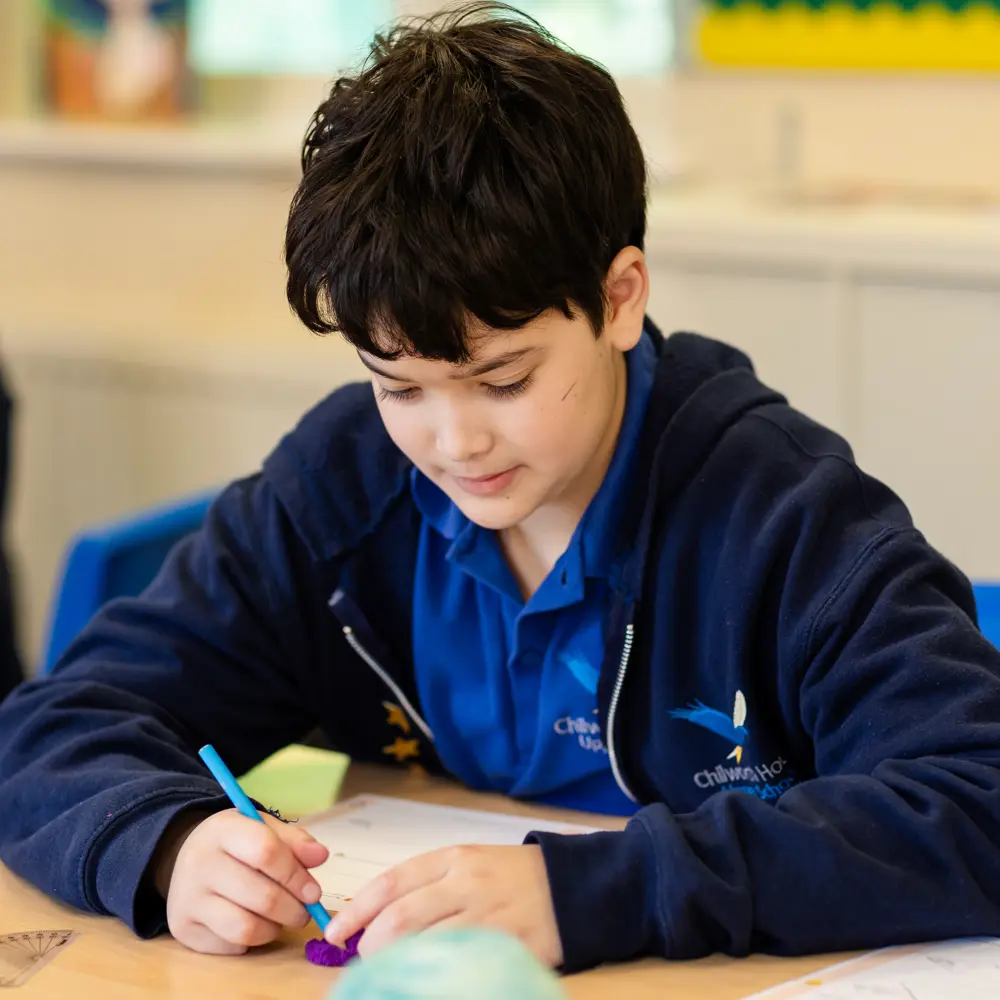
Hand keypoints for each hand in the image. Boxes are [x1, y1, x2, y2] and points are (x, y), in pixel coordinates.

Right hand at [154, 808, 328, 954]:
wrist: (186, 856)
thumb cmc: (236, 841)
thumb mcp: (264, 828)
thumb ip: (295, 841)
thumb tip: (321, 856)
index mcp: (223, 830)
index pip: (266, 852)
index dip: (296, 876)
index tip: (314, 892)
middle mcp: (199, 863)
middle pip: (261, 896)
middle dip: (293, 909)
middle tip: (305, 912)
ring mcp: (187, 899)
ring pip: (246, 928)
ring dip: (275, 928)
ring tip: (282, 918)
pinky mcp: (183, 929)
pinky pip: (230, 946)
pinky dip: (252, 940)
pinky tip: (255, 923)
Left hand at [325, 844, 562, 967]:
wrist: (573, 886)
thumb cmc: (513, 876)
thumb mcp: (470, 863)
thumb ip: (429, 884)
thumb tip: (377, 917)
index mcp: (453, 857)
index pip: (392, 882)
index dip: (358, 909)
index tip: (336, 932)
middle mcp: (466, 882)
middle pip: (400, 917)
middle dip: (371, 944)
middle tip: (362, 959)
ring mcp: (486, 915)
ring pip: (422, 943)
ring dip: (394, 962)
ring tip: (387, 972)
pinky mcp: (504, 945)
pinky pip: (455, 964)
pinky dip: (430, 975)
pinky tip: (421, 980)